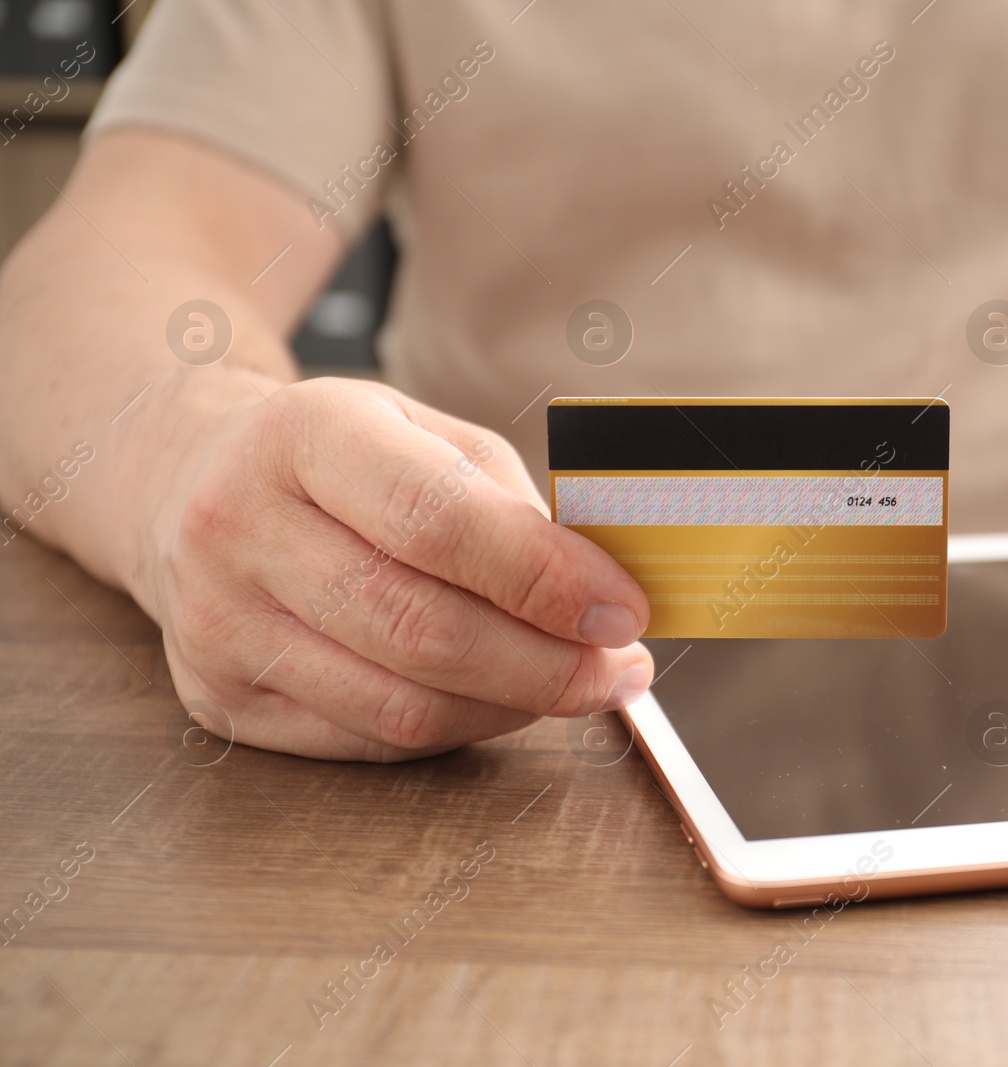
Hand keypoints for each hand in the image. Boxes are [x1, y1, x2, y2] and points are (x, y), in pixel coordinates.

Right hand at [139, 377, 652, 760]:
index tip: (623, 610)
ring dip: (514, 707)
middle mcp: (240, 527)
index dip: (542, 578)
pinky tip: (499, 700)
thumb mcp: (425, 434)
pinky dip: (459, 729)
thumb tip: (603, 595)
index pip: (434, 520)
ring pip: (400, 705)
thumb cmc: (341, 461)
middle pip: (421, 629)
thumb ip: (512, 505)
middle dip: (548, 664)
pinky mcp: (220, 699)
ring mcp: (218, 623)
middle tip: (619, 668)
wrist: (189, 483)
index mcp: (304, 435)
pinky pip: (372, 742)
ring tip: (575, 685)